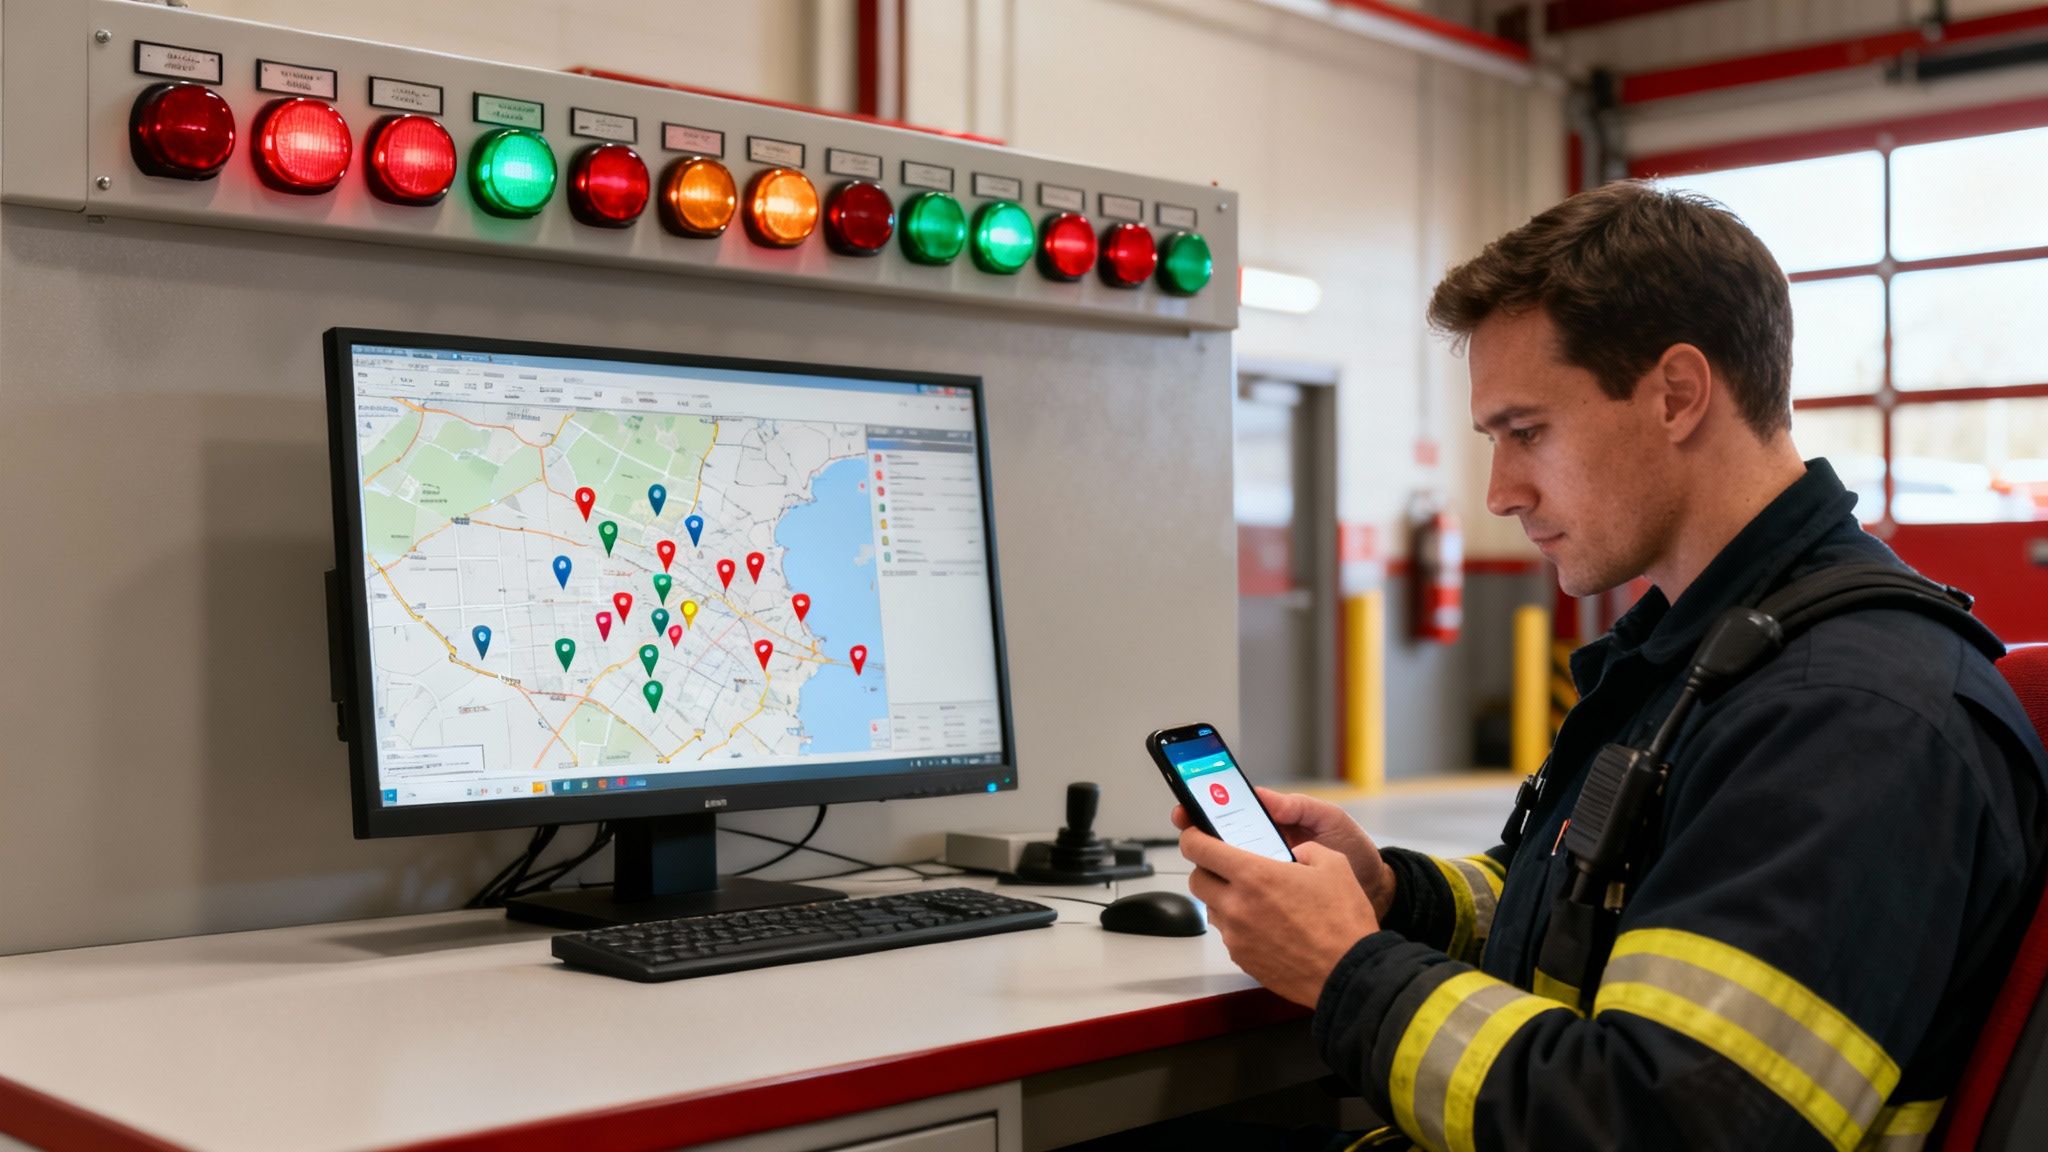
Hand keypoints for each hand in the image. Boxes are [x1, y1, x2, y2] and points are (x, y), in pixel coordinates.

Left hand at [1179, 828, 1381, 1007]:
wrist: (1349, 973)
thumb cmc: (1343, 922)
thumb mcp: (1333, 864)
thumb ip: (1305, 849)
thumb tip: (1294, 852)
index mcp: (1254, 875)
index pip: (1198, 848)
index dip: (1193, 837)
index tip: (1196, 835)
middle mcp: (1237, 905)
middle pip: (1196, 880)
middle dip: (1207, 869)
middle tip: (1228, 866)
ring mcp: (1236, 936)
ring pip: (1210, 908)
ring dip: (1222, 898)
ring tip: (1253, 898)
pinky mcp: (1242, 959)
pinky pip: (1228, 935)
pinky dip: (1237, 926)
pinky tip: (1265, 925)